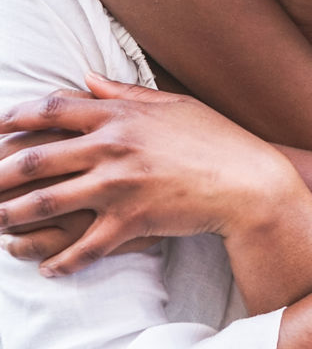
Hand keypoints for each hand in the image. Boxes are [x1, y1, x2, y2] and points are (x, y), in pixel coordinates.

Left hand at [0, 73, 304, 275]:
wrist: (251, 183)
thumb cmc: (217, 140)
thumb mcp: (174, 105)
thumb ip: (125, 93)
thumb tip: (86, 79)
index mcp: (121, 116)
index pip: (51, 110)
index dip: (13, 118)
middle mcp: (112, 148)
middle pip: (34, 159)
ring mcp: (119, 187)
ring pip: (46, 204)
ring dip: (10, 217)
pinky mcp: (132, 222)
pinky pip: (83, 248)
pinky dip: (60, 262)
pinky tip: (47, 269)